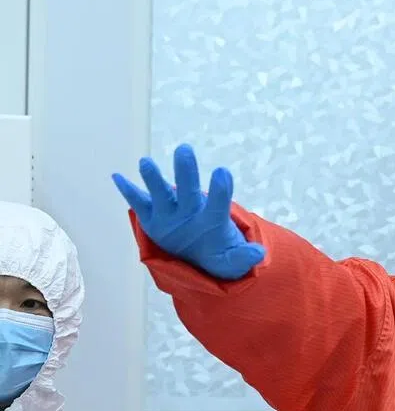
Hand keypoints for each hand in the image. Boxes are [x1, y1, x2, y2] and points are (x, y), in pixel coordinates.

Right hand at [112, 143, 265, 279]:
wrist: (197, 256)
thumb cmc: (218, 253)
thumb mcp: (232, 261)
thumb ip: (243, 257)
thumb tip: (260, 253)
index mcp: (212, 218)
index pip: (219, 203)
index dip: (221, 190)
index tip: (222, 171)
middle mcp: (190, 210)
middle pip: (188, 190)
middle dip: (186, 172)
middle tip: (184, 149)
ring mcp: (170, 212)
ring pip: (161, 193)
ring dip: (153, 179)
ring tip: (146, 163)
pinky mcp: (152, 218)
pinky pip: (139, 204)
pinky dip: (129, 191)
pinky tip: (118, 177)